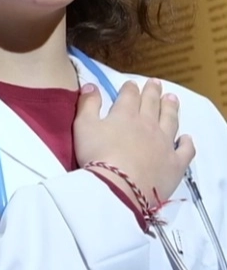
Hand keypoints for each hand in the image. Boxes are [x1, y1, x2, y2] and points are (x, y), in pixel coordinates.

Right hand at [74, 78, 194, 205]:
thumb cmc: (97, 155)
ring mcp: (164, 143)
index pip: (129, 96)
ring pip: (170, 120)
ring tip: (172, 99)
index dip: (130, 88)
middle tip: (156, 83)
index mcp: (125, 115)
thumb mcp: (83, 126)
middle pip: (152, 104)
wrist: (119, 186)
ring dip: (171, 108)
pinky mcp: (175, 162)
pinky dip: (186, 142)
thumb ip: (88, 104)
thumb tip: (91, 85)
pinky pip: (185, 150)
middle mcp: (148, 124)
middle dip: (153, 92)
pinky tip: (186, 138)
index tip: (131, 84)